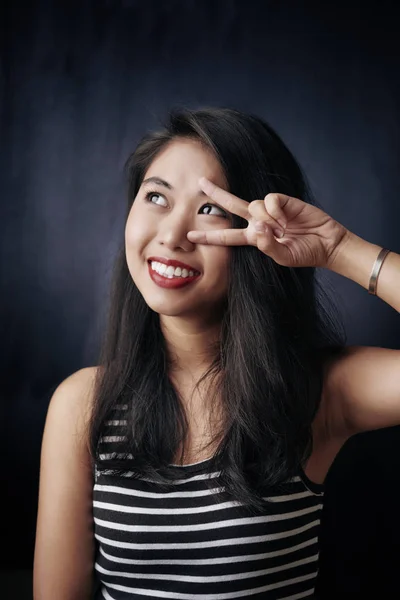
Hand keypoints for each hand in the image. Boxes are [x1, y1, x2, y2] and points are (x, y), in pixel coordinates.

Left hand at [187, 178, 349, 268]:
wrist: (327, 244)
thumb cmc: (305, 253)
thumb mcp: (284, 257)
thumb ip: (269, 247)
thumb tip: (258, 227)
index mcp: (255, 238)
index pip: (227, 237)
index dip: (208, 236)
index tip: (190, 236)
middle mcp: (259, 222)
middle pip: (232, 206)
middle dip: (216, 194)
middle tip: (200, 182)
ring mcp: (270, 210)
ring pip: (253, 206)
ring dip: (265, 219)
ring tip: (283, 230)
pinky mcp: (283, 201)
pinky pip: (269, 200)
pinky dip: (275, 209)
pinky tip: (286, 218)